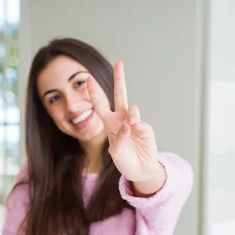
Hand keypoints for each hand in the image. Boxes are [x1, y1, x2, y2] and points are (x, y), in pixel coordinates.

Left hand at [87, 61, 163, 190]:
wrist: (140, 170)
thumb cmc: (125, 161)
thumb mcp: (116, 153)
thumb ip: (120, 138)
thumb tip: (131, 124)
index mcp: (110, 123)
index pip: (100, 105)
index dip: (95, 92)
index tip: (89, 78)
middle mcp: (121, 119)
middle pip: (120, 94)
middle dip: (119, 79)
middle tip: (119, 63)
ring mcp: (134, 122)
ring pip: (131, 109)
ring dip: (130, 117)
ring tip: (130, 127)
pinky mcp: (146, 129)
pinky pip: (141, 124)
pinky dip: (138, 128)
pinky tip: (137, 132)